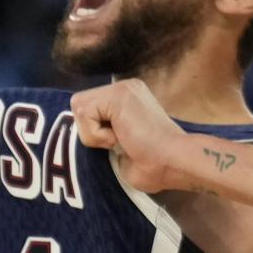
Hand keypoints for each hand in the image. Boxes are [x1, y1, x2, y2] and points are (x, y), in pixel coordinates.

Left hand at [70, 79, 185, 192]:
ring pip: (79, 108)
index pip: (88, 108)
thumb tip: (79, 137)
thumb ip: (104, 132)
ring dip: (94, 134)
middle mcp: (125, 87)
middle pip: (79, 105)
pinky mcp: (119, 95)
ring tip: (122, 141)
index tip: (120, 144)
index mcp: (127, 98)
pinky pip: (85, 114)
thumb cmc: (154, 165)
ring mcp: (123, 88)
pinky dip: (97, 135)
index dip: (93, 131)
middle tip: (119, 143)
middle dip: (90, 130)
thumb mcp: (121, 145)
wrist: (174, 163)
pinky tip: (122, 139)